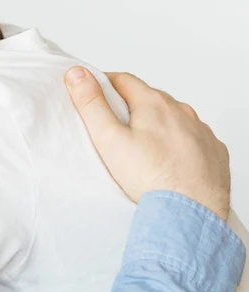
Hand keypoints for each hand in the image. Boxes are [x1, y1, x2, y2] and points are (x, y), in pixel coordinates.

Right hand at [64, 67, 230, 219]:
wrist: (191, 217)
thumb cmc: (150, 179)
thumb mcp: (108, 138)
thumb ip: (91, 103)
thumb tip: (77, 73)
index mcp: (154, 103)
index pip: (123, 80)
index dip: (104, 84)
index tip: (93, 95)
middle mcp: (182, 111)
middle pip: (149, 98)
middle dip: (130, 106)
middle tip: (113, 126)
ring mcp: (201, 132)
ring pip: (173, 118)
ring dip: (157, 124)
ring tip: (141, 148)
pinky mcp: (214, 152)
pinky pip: (193, 139)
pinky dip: (179, 143)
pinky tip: (168, 161)